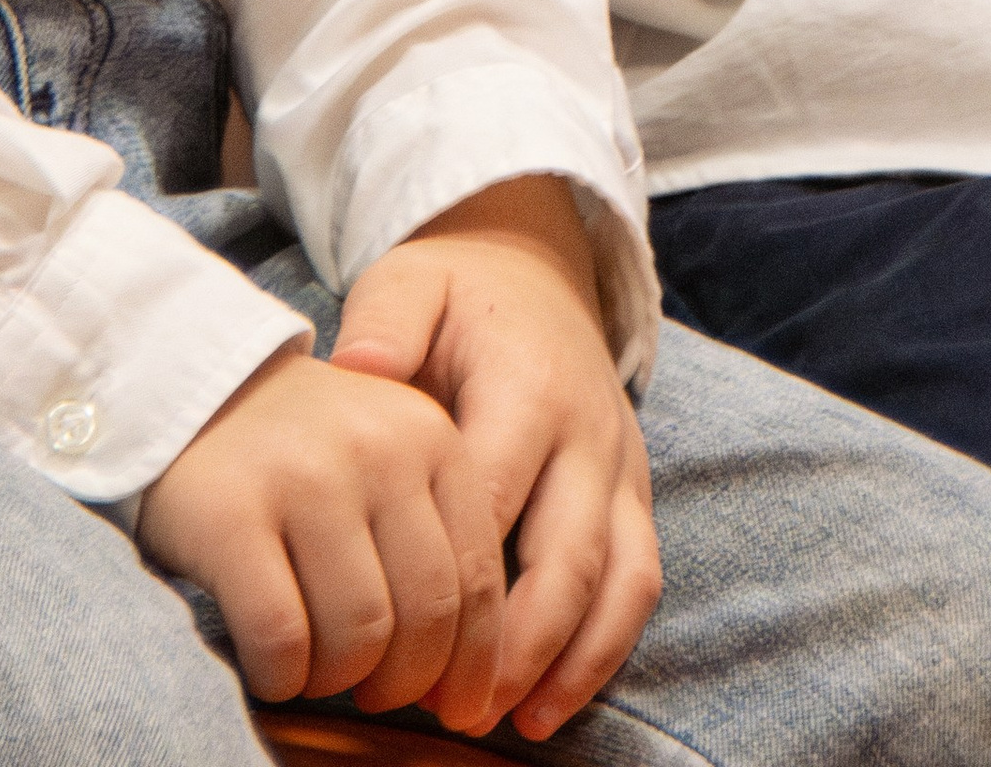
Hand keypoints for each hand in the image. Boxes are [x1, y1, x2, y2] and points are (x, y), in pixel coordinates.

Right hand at [136, 341, 507, 716]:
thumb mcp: (392, 465)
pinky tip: (273, 667)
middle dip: (405, 681)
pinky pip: (280, 637)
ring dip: (338, 678)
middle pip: (425, 614)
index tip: (458, 710)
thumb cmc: (307, 454)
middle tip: (373, 690)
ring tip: (316, 667)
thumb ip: (435, 544)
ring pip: (358, 633)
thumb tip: (469, 682)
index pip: (478, 577)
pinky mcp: (231, 516)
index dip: (473, 662)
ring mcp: (306, 479)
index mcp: (434, 440)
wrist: (199, 396)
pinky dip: (283, 676)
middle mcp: (380, 451)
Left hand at [327, 175, 659, 739]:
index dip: (453, 576)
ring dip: (571, 660)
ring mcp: (619, 466)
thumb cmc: (457, 293)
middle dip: (516, 643)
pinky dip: (605, 649)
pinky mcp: (633, 494)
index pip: (496, 496)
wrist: (536, 268)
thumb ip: (385, 322)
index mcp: (530, 386)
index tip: (396, 637)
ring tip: (510, 722)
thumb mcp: (411, 281)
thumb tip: (353, 368)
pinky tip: (551, 705)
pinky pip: (638, 580)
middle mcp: (588, 432)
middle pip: (567, 554)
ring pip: (620, 577)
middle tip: (452, 711)